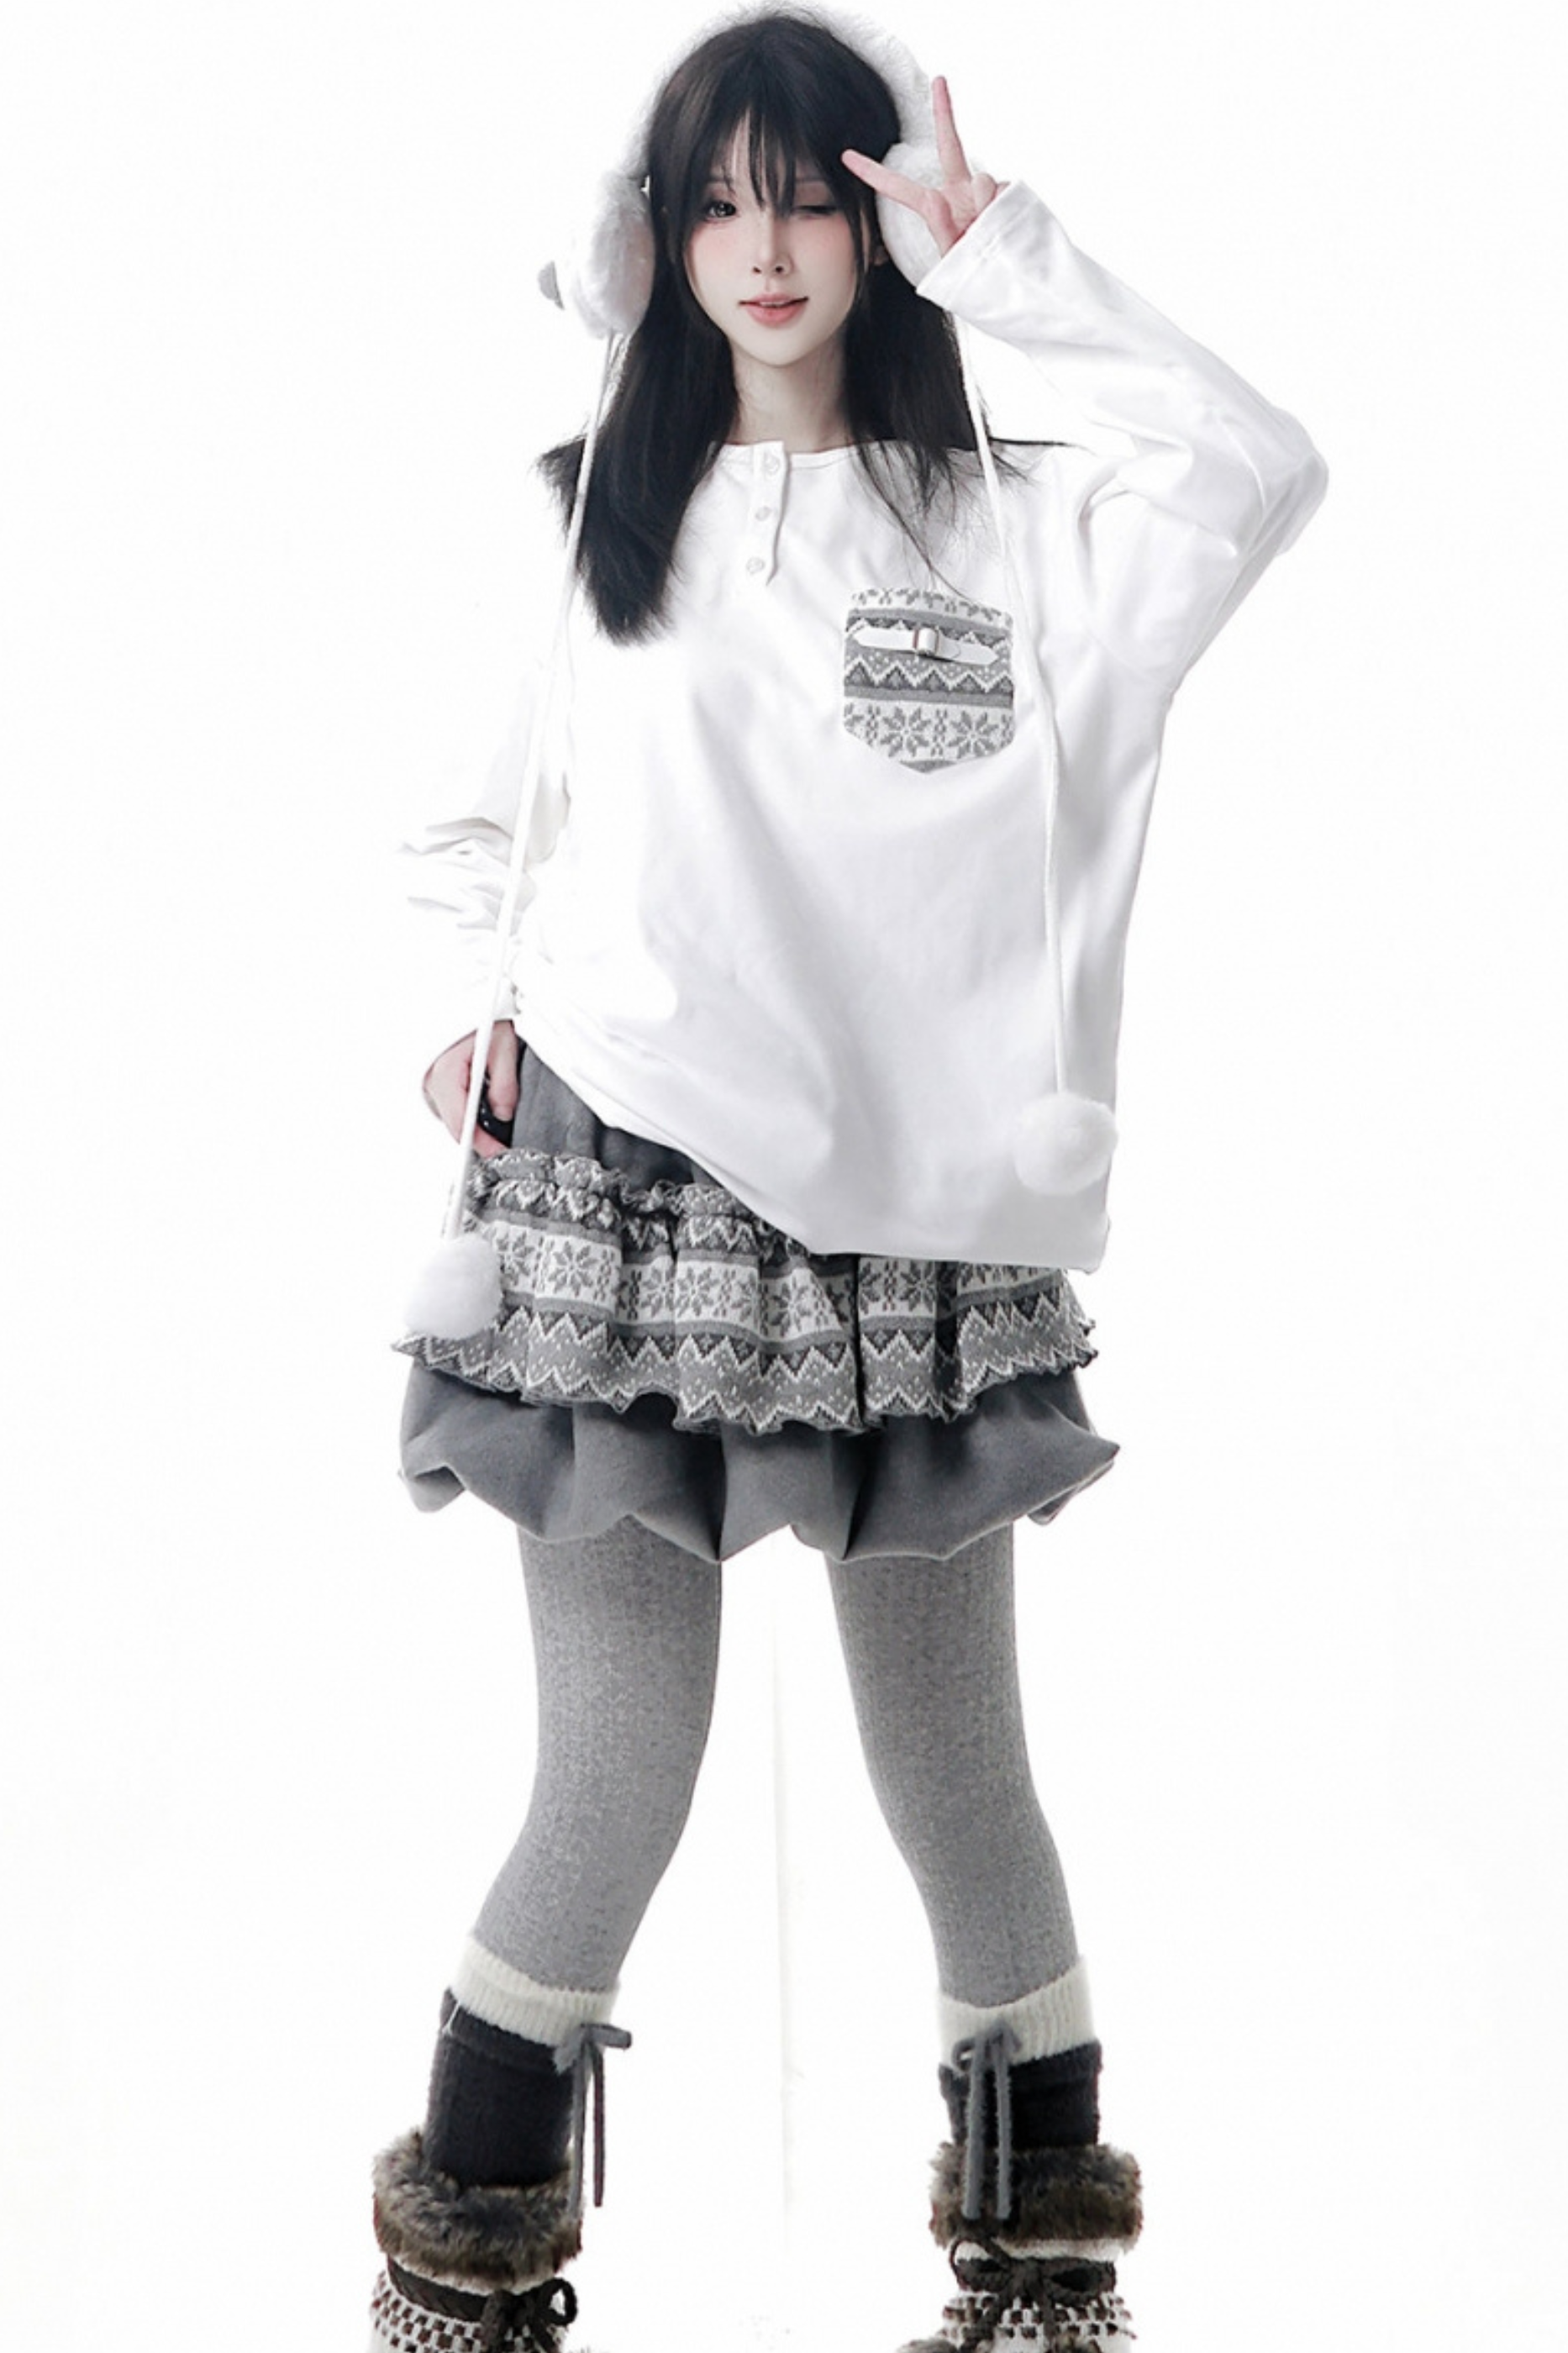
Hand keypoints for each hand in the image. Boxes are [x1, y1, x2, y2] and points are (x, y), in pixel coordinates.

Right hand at [423, 1025, 519, 1158]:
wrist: (470, 996)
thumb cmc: (482, 1013)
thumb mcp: (502, 1046)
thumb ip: (504, 1084)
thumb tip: (503, 1113)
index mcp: (445, 1073)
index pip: (459, 1121)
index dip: (479, 1142)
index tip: (496, 1152)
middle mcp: (431, 1079)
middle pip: (454, 1123)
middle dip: (478, 1137)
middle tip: (501, 1145)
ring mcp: (430, 1079)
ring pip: (451, 1114)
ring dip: (472, 1123)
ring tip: (495, 1125)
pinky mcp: (435, 1078)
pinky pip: (450, 1102)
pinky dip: (466, 1109)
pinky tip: (482, 1106)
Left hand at [842, 76, 1002, 258]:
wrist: (1014, 281)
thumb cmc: (976, 276)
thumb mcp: (952, 261)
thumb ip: (942, 230)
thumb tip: (939, 199)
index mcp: (940, 206)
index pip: (901, 188)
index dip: (873, 173)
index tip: (846, 157)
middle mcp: (962, 190)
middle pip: (950, 145)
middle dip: (944, 112)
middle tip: (939, 79)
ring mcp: (988, 190)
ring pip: (984, 182)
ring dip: (985, 210)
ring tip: (989, 236)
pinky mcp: (1011, 192)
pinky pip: (1004, 195)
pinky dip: (1003, 212)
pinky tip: (1005, 229)